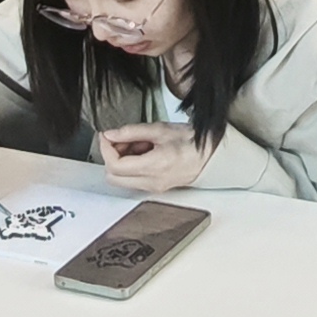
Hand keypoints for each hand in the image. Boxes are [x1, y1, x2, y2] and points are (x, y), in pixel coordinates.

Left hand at [96, 123, 211, 193]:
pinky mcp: (155, 187)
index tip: (107, 136)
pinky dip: (131, 166)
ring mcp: (153, 187)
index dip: (106, 149)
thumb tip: (110, 134)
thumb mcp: (160, 129)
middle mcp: (152, 182)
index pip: (115, 165)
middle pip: (113, 177)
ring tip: (137, 144)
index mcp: (154, 166)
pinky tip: (143, 152)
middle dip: (111, 157)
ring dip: (121, 161)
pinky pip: (133, 180)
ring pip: (121, 180)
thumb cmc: (192, 142)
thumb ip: (131, 131)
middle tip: (120, 141)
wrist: (210, 155)